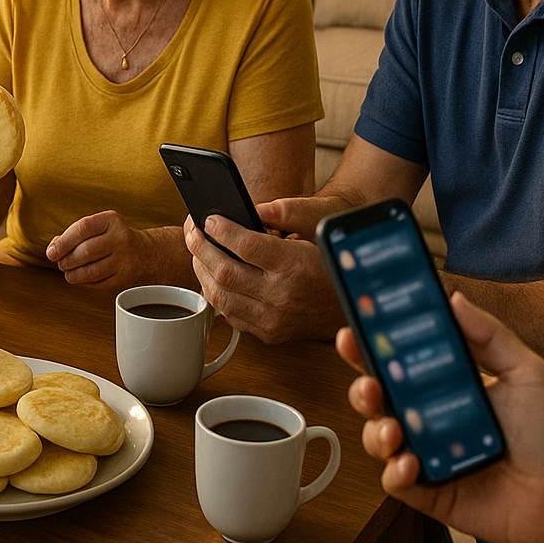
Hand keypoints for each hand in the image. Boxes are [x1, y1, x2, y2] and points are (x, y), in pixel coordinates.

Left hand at [46, 212, 183, 286]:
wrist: (146, 252)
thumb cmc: (114, 238)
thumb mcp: (99, 227)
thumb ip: (75, 233)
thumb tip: (53, 248)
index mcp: (111, 220)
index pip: (83, 228)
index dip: (63, 242)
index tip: (51, 252)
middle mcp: (120, 238)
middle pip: (85, 252)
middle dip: (67, 260)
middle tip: (60, 263)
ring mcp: (125, 259)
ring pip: (91, 271)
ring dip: (73, 274)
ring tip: (68, 271)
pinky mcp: (125, 277)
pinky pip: (98, 283)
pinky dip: (85, 282)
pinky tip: (81, 277)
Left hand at [184, 212, 340, 343]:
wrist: (351, 306)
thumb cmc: (330, 264)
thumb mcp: (316, 232)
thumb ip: (284, 216)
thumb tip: (248, 208)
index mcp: (295, 266)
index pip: (246, 246)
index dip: (221, 230)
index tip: (207, 219)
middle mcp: (282, 296)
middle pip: (225, 271)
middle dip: (200, 248)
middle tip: (192, 231)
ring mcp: (273, 319)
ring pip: (220, 297)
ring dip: (201, 271)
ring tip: (196, 252)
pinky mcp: (268, 334)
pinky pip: (229, 315)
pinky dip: (214, 294)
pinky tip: (210, 277)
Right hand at [336, 292, 543, 542]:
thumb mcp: (527, 372)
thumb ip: (490, 335)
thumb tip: (455, 297)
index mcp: (443, 385)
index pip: (397, 360)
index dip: (370, 344)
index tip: (355, 326)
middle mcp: (427, 417)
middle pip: (375, 395)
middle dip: (362, 385)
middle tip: (369, 383)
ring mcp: (424, 453)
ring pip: (376, 437)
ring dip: (376, 430)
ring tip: (394, 430)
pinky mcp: (427, 490)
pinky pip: (394, 481)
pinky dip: (395, 471)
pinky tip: (411, 463)